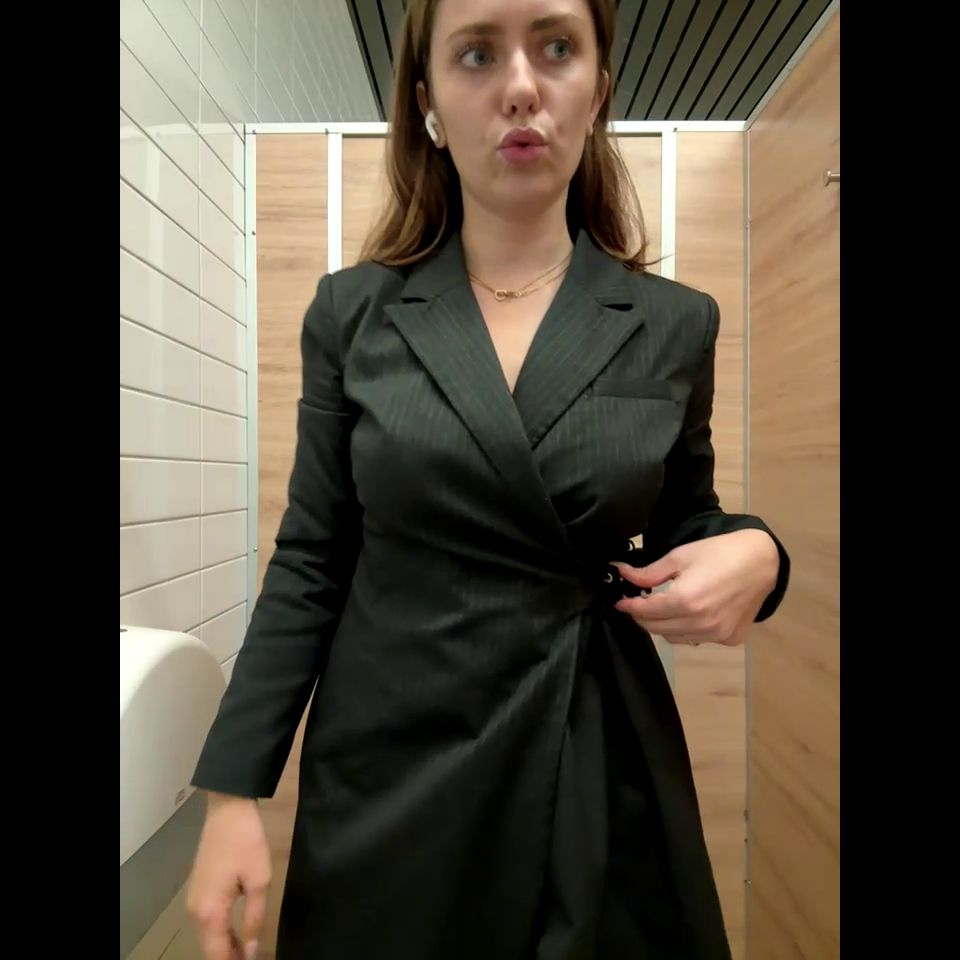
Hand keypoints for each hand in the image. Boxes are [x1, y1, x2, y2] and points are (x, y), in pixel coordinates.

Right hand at [187, 793, 271, 959]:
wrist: (228, 810)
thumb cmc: (246, 843)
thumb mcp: (259, 881)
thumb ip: (254, 918)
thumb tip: (251, 950)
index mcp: (210, 911)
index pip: (218, 953)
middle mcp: (196, 910)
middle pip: (210, 947)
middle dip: (229, 957)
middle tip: (252, 958)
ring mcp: (194, 899)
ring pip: (208, 934)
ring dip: (225, 946)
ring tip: (248, 951)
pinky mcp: (198, 889)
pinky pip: (208, 920)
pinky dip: (220, 931)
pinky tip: (238, 933)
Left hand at [611, 529, 779, 646]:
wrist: (762, 562)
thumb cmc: (719, 553)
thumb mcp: (680, 557)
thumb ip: (649, 572)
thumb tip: (621, 573)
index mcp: (685, 601)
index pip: (645, 611)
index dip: (629, 606)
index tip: (620, 601)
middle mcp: (700, 624)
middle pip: (656, 628)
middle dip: (642, 616)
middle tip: (638, 602)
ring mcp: (716, 635)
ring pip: (675, 638)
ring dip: (663, 625)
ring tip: (664, 607)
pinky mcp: (729, 639)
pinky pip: (697, 639)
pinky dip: (687, 630)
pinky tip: (690, 613)